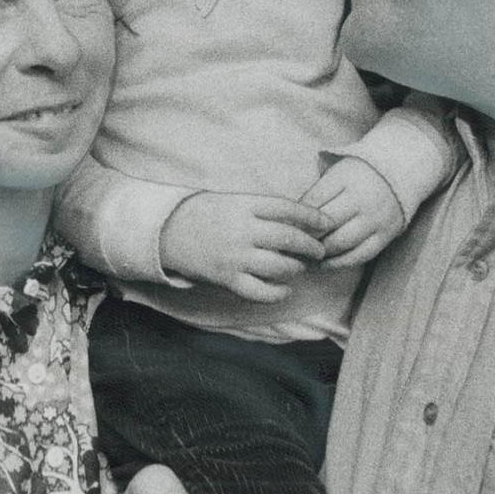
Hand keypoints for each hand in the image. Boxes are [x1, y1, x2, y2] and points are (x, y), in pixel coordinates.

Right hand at [160, 193, 330, 302]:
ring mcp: (235, 257)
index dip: (312, 216)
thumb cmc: (206, 213)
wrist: (167, 232)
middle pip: (289, 239)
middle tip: (319, 251)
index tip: (326, 222)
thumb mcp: (234, 201)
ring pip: (280, 267)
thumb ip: (263, 209)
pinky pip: (261, 291)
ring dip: (296, 269)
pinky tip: (284, 288)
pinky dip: (278, 292)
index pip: (288, 209)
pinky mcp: (227, 279)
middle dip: (311, 247)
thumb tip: (301, 221)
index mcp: (244, 206)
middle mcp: (242, 231)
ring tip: (299, 267)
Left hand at [301, 156, 404, 270]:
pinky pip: (359, 255)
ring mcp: (375, 219)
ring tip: (305, 256)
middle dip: (305, 237)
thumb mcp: (337, 173)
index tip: (285, 228)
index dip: (296, 218)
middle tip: (291, 246)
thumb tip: (290, 220)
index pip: (313, 202)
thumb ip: (317, 193)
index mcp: (346, 178)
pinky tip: (324, 264)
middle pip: (325, 225)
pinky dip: (339, 263)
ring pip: (340, 243)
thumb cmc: (360, 174)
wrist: (402, 172)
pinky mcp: (385, 235)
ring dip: (320, 252)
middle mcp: (362, 199)